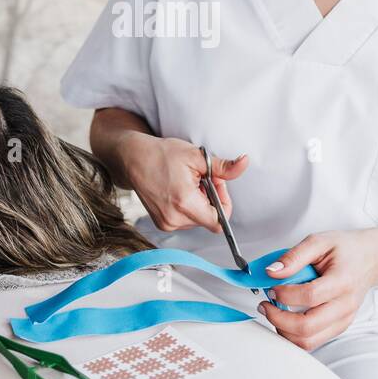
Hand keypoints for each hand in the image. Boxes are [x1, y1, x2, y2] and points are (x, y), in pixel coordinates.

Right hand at [122, 133, 247, 234]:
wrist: (133, 158)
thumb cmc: (163, 154)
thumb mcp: (197, 156)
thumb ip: (224, 166)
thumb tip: (245, 163)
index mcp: (185, 203)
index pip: (219, 221)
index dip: (223, 203)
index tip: (215, 184)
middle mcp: (174, 218)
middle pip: (209, 219)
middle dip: (210, 199)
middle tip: (200, 178)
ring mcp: (166, 223)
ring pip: (198, 220)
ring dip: (199, 203)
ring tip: (187, 183)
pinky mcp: (162, 224)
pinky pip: (186, 220)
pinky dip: (187, 207)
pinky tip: (178, 191)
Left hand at [257, 230, 377, 350]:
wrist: (370, 260)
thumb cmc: (346, 250)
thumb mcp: (319, 241)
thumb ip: (294, 256)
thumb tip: (271, 272)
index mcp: (343, 281)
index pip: (310, 296)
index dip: (285, 294)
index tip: (272, 287)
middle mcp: (345, 305)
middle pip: (307, 326)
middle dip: (278, 318)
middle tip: (266, 305)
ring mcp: (343, 320)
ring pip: (308, 340)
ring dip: (283, 330)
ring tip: (274, 312)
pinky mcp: (339, 328)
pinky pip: (312, 341)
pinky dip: (293, 334)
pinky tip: (286, 318)